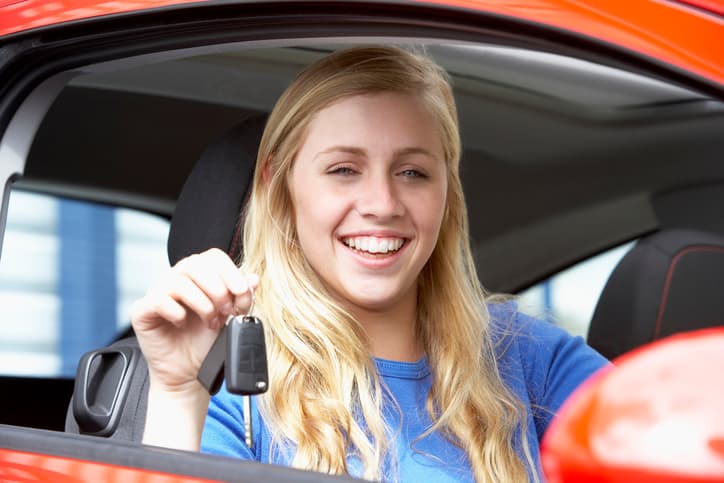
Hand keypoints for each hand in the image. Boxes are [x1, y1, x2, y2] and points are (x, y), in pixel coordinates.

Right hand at [131, 248, 257, 394]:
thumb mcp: (232, 317)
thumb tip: (253, 278)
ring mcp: (157, 292)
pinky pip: (159, 300)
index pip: (213, 257)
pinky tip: (183, 324)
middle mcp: (176, 278)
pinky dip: (177, 312)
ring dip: (202, 303)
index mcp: (198, 275)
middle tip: (226, 311)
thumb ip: (241, 297)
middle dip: (218, 289)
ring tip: (210, 322)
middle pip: (195, 265)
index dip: (229, 271)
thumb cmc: (207, 342)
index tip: (242, 292)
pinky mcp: (143, 310)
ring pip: (179, 282)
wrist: (189, 373)